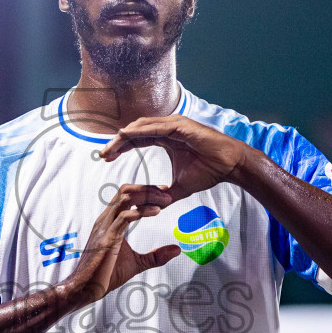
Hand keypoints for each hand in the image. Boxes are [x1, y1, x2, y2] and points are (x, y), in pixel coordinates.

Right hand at [62, 183, 178, 306]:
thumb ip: (156, 256)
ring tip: (165, 202)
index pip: (127, 195)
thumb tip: (177, 250)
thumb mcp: (137, 263)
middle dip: (149, 188)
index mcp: (110, 222)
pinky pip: (125, 217)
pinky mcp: (108, 238)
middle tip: (167, 194)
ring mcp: (105, 227)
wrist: (86, 288)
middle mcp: (106, 220)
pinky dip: (143, 211)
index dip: (146, 191)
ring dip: (148, 196)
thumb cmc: (106, 275)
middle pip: (126, 190)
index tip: (164, 192)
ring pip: (125, 198)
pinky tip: (157, 212)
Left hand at [101, 116, 250, 202]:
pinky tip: (125, 136)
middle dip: (117, 142)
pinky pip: (155, 127)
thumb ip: (164, 195)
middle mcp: (167, 128)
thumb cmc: (208, 171)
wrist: (229, 166)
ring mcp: (174, 124)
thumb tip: (151, 208)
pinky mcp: (181, 125)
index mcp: (165, 138)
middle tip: (102, 154)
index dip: (121, 148)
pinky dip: (139, 131)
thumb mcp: (180, 188)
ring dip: (124, 137)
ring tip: (109, 148)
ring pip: (141, 127)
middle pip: (135, 132)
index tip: (106, 158)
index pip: (137, 140)